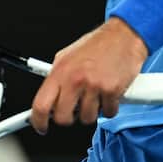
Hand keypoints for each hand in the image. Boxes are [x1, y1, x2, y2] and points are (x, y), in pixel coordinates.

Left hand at [30, 18, 148, 132]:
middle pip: (63, 118)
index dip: (38, 121)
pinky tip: (109, 92)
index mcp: (61, 70)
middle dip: (69, 117)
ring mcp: (94, 86)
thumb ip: (57, 77)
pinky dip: (110, 106)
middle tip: (75, 108)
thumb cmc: (98, 44)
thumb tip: (48, 97)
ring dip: (92, 111)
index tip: (41, 126)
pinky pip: (108, 112)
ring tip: (96, 94)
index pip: (41, 105)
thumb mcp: (68, 55)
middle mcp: (75, 79)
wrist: (124, 35)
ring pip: (87, 118)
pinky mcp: (112, 91)